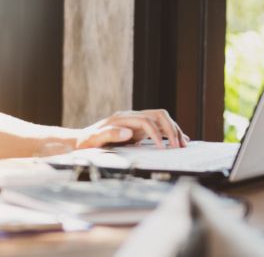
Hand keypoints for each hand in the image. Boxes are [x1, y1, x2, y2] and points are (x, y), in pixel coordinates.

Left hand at [73, 109, 188, 149]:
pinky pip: (157, 127)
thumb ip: (109, 134)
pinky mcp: (137, 129)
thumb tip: (128, 132)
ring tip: (183, 144)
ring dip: (173, 129)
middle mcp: (130, 117)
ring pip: (160, 119)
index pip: (146, 121)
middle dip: (171, 128)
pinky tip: (179, 140)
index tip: (163, 148)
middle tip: (178, 146)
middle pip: (157, 115)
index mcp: (121, 118)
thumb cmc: (86, 142)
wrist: (81, 141)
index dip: (156, 133)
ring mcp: (135, 122)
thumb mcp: (93, 140)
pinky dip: (169, 133)